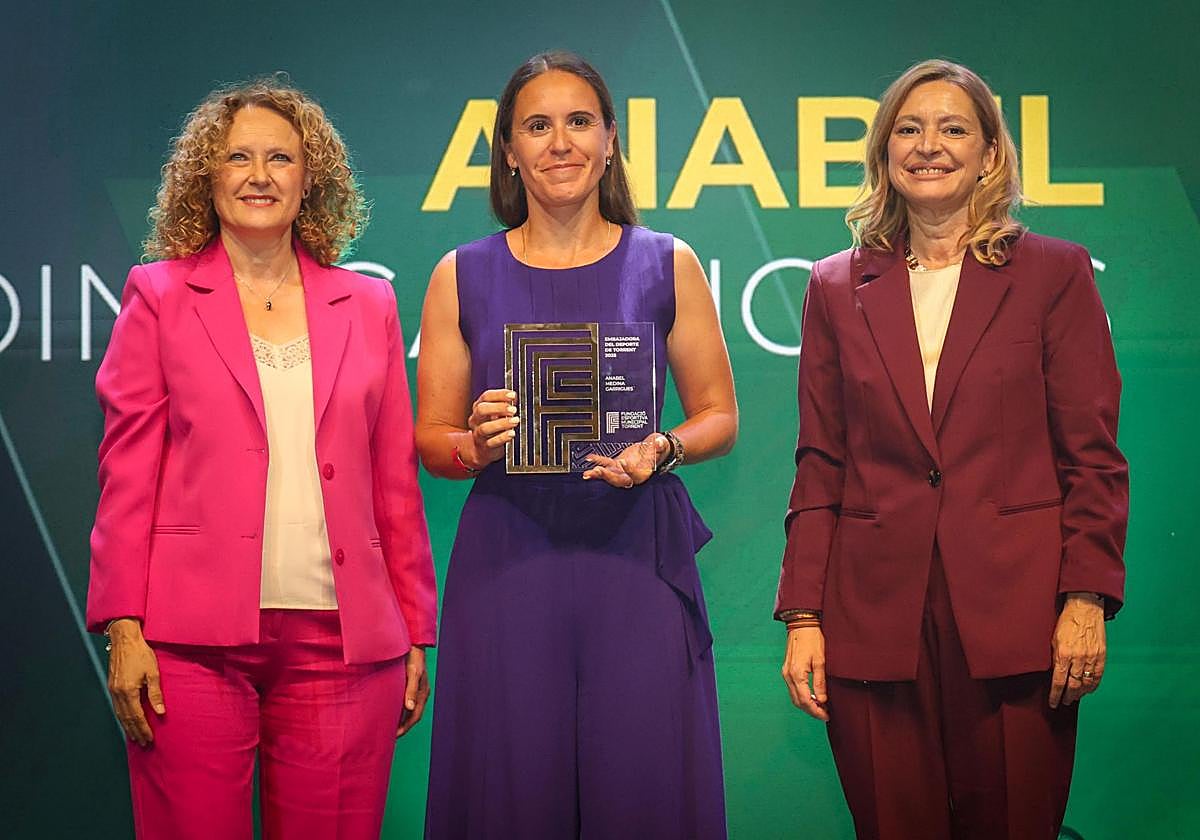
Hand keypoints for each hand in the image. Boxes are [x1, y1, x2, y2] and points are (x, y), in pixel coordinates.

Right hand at [106, 618, 163, 745]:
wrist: (125, 640)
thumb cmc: (141, 654)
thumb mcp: (153, 672)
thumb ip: (155, 694)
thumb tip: (160, 712)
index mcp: (128, 691)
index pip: (136, 716)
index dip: (143, 729)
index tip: (149, 739)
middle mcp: (118, 693)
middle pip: (127, 719)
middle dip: (136, 732)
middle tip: (144, 743)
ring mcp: (113, 690)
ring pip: (120, 714)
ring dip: (128, 727)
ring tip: (135, 737)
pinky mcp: (112, 686)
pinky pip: (117, 707)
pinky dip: (122, 717)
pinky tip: (127, 721)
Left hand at [396, 646, 429, 737]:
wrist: (414, 644)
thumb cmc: (413, 657)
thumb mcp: (412, 673)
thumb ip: (410, 690)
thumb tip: (410, 707)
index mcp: (422, 693)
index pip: (415, 716)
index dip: (405, 727)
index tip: (394, 735)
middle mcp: (421, 692)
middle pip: (413, 715)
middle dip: (403, 726)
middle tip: (390, 735)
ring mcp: (418, 688)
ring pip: (410, 708)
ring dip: (402, 717)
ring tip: (390, 725)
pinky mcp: (412, 683)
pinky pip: (408, 700)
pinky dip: (401, 708)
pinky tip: (392, 708)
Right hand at [460, 389, 517, 469]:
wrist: (483, 450)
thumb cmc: (493, 427)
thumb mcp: (496, 413)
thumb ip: (504, 405)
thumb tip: (514, 398)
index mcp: (479, 407)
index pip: (486, 396)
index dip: (500, 394)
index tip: (513, 395)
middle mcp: (476, 419)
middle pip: (482, 410)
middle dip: (499, 408)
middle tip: (513, 409)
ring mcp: (478, 434)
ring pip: (485, 427)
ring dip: (502, 423)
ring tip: (515, 421)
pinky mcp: (484, 446)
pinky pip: (491, 442)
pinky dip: (503, 437)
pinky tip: (511, 433)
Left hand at [582, 433, 667, 487]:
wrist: (654, 450)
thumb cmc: (659, 449)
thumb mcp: (662, 445)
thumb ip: (660, 445)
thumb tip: (660, 443)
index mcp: (643, 473)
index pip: (634, 474)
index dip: (629, 470)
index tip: (623, 463)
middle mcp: (631, 475)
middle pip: (619, 480)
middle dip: (608, 476)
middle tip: (599, 471)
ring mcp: (623, 471)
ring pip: (610, 475)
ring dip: (599, 474)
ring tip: (588, 474)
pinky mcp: (617, 465)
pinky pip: (606, 464)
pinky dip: (598, 461)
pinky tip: (589, 458)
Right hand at [782, 626, 828, 720]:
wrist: (801, 624)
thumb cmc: (812, 640)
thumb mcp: (821, 661)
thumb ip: (820, 682)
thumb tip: (822, 700)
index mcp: (796, 674)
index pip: (805, 700)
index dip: (816, 711)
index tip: (826, 715)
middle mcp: (788, 675)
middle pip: (797, 701)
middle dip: (811, 710)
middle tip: (825, 714)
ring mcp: (785, 673)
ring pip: (794, 696)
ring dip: (806, 704)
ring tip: (820, 706)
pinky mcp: (787, 670)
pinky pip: (792, 688)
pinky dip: (802, 695)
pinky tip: (812, 696)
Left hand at [1049, 593, 1106, 707]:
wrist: (1085, 609)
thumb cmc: (1066, 622)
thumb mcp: (1053, 639)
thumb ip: (1054, 657)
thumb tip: (1054, 673)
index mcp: (1063, 654)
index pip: (1059, 682)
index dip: (1056, 695)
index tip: (1053, 703)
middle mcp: (1078, 658)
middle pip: (1073, 685)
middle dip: (1068, 696)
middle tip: (1065, 702)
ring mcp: (1091, 658)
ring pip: (1086, 683)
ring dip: (1080, 693)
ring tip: (1075, 697)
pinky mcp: (1101, 655)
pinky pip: (1098, 675)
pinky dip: (1093, 685)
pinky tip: (1088, 689)